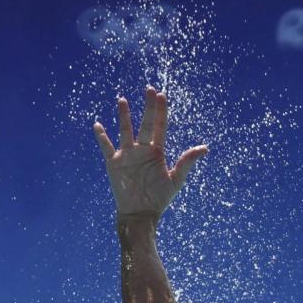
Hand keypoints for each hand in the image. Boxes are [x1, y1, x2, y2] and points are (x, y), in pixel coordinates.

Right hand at [93, 85, 207, 219]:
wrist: (140, 214)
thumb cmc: (159, 198)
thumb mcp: (176, 179)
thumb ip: (187, 161)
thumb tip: (204, 148)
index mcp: (157, 151)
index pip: (159, 126)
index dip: (161, 111)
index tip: (161, 95)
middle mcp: (142, 149)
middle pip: (145, 123)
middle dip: (148, 106)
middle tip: (149, 89)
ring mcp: (127, 155)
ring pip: (125, 130)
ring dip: (124, 115)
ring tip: (122, 100)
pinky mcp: (114, 163)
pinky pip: (106, 147)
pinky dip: (101, 136)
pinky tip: (97, 125)